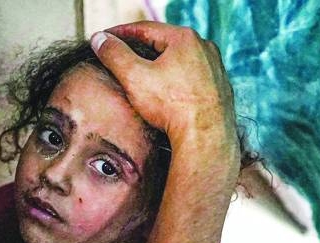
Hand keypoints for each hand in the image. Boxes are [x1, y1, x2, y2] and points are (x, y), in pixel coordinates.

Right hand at [91, 22, 238, 163]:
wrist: (205, 137)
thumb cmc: (172, 107)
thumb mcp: (134, 77)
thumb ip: (114, 55)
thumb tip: (100, 40)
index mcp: (184, 38)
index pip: (144, 29)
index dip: (120, 33)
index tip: (104, 39)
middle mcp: (204, 48)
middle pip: (163, 44)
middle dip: (139, 49)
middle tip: (119, 56)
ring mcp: (214, 67)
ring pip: (178, 61)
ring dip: (158, 66)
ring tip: (140, 76)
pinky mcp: (219, 87)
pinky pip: (190, 78)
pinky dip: (174, 82)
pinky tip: (164, 94)